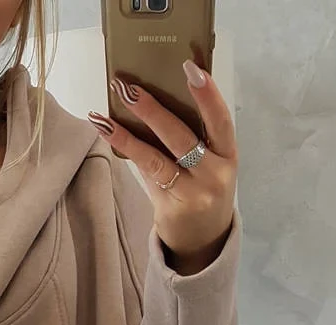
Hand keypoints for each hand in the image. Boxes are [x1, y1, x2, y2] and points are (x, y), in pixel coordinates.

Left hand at [88, 62, 237, 271]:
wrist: (204, 244)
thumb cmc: (204, 195)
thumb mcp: (210, 166)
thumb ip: (190, 138)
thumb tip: (153, 102)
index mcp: (228, 156)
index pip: (221, 120)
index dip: (208, 95)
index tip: (191, 68)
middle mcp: (215, 174)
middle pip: (183, 136)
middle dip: (154, 110)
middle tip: (129, 88)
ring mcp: (194, 193)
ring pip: (159, 156)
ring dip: (131, 130)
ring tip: (108, 111)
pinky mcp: (172, 207)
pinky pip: (147, 173)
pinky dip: (127, 149)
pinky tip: (108, 132)